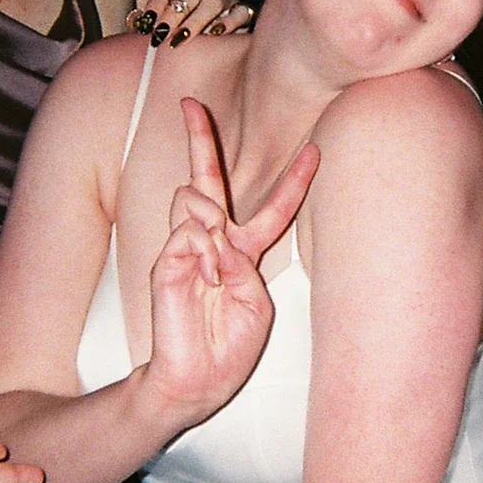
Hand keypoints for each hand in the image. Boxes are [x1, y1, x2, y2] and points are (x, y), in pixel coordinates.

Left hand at [130, 0, 251, 45]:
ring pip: (214, 1)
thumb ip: (146, 20)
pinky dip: (228, 23)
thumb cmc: (177, 27)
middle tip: (162, 34)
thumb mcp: (158, 20)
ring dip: (196, 21)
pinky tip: (214, 35)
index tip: (146, 23)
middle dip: (174, 14)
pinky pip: (240, 13)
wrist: (208, 40)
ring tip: (182, 38)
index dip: (157, 2)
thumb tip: (134, 22)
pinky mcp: (244, 11)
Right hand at [141, 99, 318, 427]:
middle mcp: (214, 240)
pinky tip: (204, 276)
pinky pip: (188, 229)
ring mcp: (187, 247)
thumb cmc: (231, 347)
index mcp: (244, 251)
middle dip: (199, 138)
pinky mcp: (167, 259)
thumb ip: (242, 262)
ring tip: (216, 265)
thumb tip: (214, 233)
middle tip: (189, 104)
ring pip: (194, 197)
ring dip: (212, 222)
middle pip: (207, 178)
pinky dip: (202, 249)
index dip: (295, 180)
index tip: (315, 149)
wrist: (199, 378)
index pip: (272, 207)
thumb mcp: (256, 303)